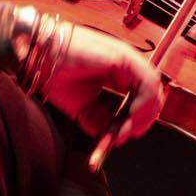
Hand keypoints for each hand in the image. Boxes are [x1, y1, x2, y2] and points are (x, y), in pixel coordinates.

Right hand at [31, 23, 167, 147]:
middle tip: (124, 137)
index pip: (141, 99)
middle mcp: (128, 66)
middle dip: (141, 121)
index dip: (136, 120)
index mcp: (120, 74)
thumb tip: (113, 134)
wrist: (42, 57)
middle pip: (152, 96)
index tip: (121, 137)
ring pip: (153, 92)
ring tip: (124, 131)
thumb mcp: (82, 106)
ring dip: (142, 116)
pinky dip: (142, 105)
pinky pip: (147, 85)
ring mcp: (129, 60)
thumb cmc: (58, 73)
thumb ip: (98, 119)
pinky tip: (127, 118)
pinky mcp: (126, 58)